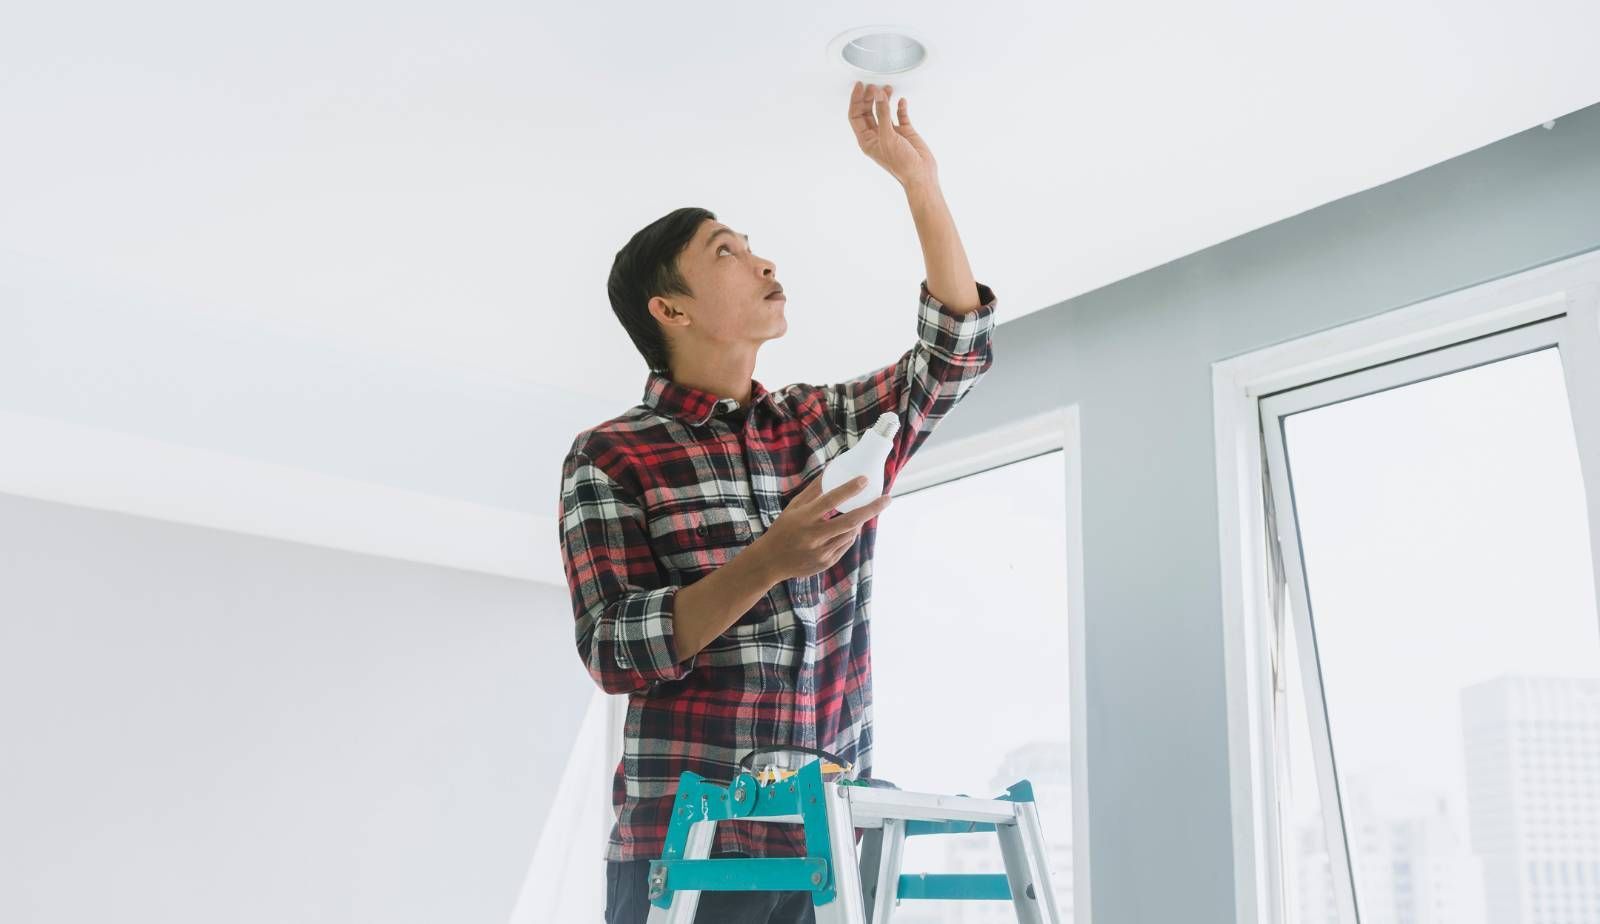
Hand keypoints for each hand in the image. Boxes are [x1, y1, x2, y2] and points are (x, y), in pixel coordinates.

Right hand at [751, 474, 892, 582]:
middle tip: (887, 498)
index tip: (865, 479)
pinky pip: (846, 545)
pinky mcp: (826, 562)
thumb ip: (814, 490)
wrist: (770, 561)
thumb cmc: (783, 528)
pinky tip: (848, 528)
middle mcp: (813, 536)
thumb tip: (831, 469)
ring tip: (864, 511)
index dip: (849, 489)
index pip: (830, 500)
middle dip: (872, 509)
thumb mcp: (794, 507)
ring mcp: (821, 552)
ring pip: (851, 533)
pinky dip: (850, 534)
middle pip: (850, 521)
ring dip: (860, 521)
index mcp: (804, 518)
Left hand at [847, 81, 936, 189]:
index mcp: (866, 140)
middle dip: (869, 97)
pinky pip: (900, 115)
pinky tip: (901, 101)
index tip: (860, 86)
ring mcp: (891, 133)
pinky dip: (900, 107)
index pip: (856, 116)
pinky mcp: (905, 132)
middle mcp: (877, 135)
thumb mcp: (888, 137)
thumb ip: (883, 114)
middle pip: (867, 111)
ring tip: (888, 89)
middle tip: (874, 86)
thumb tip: (878, 95)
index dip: (855, 100)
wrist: (921, 174)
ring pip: (883, 111)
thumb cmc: (901, 164)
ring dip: (884, 99)